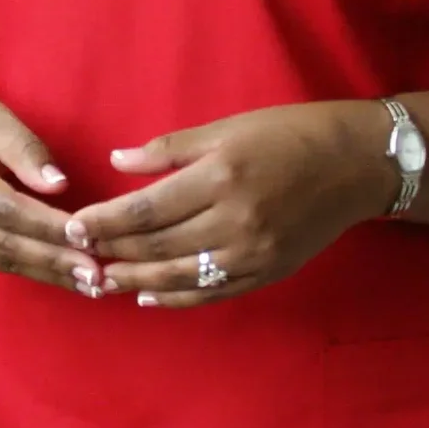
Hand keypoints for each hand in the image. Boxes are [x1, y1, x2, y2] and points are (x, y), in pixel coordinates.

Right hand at [0, 76, 106, 299]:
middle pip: (1, 241)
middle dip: (51, 259)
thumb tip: (59, 185)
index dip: (46, 225)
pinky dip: (27, 269)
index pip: (4, 207)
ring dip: (45, 273)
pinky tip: (59, 276)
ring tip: (87, 284)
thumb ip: (24, 149)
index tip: (87, 236)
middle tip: (96, 275)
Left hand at [67, 101, 392, 307]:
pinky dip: (177, 298)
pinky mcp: (268, 272)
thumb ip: (169, 150)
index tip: (73, 226)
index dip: (105, 221)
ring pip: (181, 276)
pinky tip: (148, 296)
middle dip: (112, 252)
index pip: (147, 209)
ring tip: (100, 281)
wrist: (355, 164)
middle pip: (158, 246)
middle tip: (75, 256)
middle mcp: (235, 221)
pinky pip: (213, 293)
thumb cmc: (286, 134)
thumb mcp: (225, 129)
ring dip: (136, 281)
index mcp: (220, 178)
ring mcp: (253, 253)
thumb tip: (116, 162)